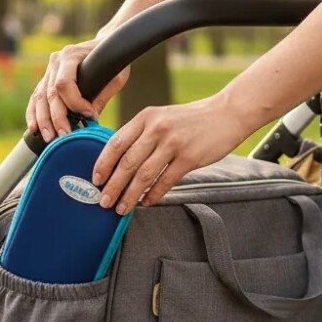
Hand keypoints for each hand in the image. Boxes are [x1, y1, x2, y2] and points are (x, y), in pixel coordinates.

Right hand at [26, 39, 129, 140]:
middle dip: (57, 118)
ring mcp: (48, 70)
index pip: (64, 83)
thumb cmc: (112, 60)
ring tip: (48, 138)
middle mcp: (55, 61)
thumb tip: (89, 119)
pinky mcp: (45, 80)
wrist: (104, 46)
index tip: (89, 115)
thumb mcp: (115, 76)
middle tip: (64, 136)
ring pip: (40, 98)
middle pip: (50, 94)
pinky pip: (36, 98)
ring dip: (43, 120)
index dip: (75, 103)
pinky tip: (34, 128)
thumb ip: (102, 96)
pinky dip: (33, 114)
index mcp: (71, 55)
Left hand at [92, 95, 250, 213]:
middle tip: (104, 202)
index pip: (116, 143)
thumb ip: (141, 134)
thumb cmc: (190, 120)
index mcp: (145, 117)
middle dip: (113, 185)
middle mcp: (156, 128)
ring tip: (121, 208)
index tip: (95, 180)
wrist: (226, 114)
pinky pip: (165, 181)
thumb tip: (117, 160)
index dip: (103, 164)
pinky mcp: (189, 157)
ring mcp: (173, 143)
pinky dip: (153, 195)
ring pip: (144, 174)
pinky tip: (146, 203)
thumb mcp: (161, 117)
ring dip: (130, 195)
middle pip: (127, 162)